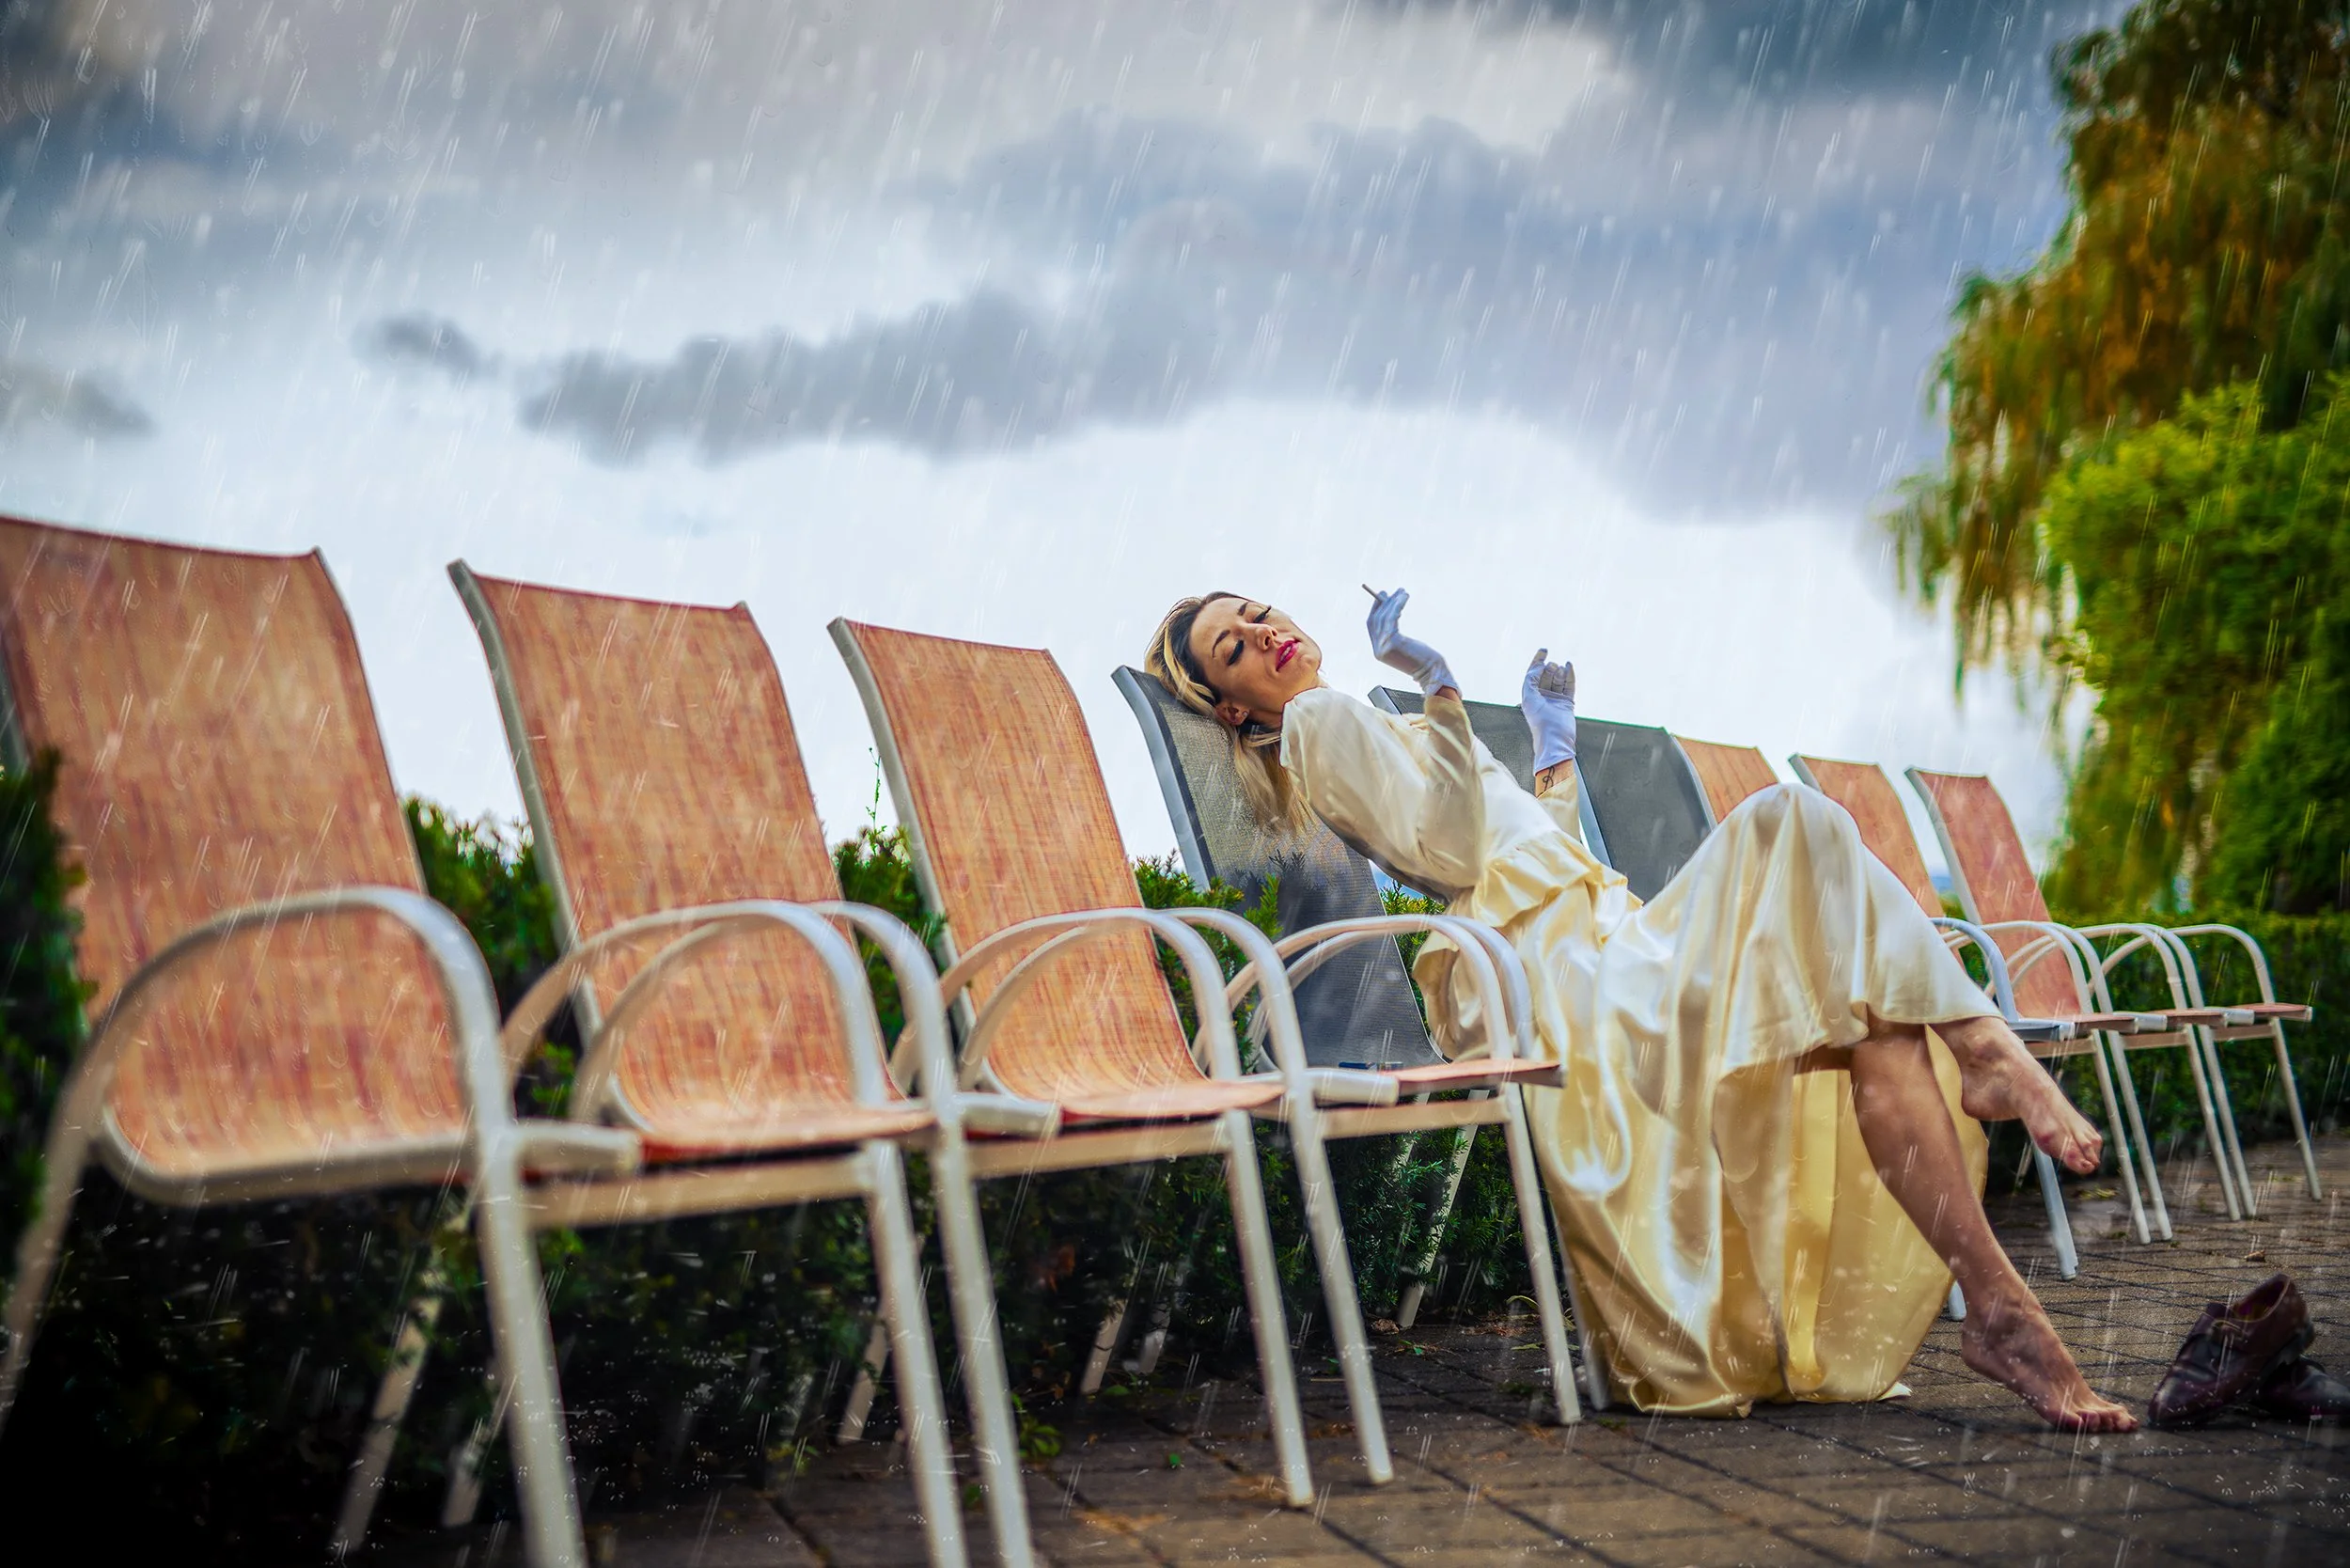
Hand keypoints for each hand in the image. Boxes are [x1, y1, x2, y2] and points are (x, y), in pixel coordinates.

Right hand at [1363, 585, 1458, 696]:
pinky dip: (1397, 605)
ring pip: (1383, 617)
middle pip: (1375, 619)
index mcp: (1380, 651)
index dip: (1376, 609)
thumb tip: (1394, 612)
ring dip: (1393, 602)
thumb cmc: (1425, 661)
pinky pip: (1391, 618)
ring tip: (1403, 592)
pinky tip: (1404, 598)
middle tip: (1392, 591)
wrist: (1433, 675)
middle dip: (1383, 603)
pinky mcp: (1392, 643)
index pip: (1371, 625)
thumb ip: (1396, 635)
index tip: (1383, 597)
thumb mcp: (1407, 646)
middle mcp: (1378, 649)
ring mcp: (1383, 647)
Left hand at [1521, 648, 1576, 769]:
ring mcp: (1555, 699)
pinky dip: (1570, 675)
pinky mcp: (1567, 702)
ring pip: (1558, 679)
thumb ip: (1531, 678)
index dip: (1538, 661)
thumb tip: (1539, 665)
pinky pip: (1569, 685)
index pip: (1533, 674)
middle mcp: (1542, 696)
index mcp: (1530, 695)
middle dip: (1549, 668)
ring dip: (1559, 671)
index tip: (1544, 650)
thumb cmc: (1539, 719)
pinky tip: (1569, 666)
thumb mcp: (1528, 696)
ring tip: (1559, 669)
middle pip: (1546, 675)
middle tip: (1551, 667)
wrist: (1554, 737)